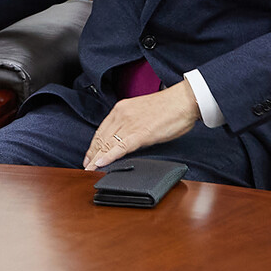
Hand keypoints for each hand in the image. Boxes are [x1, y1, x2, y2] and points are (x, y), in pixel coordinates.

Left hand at [83, 81, 200, 169]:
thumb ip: (131, 123)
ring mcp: (130, 124)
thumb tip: (126, 138)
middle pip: (101, 137)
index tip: (89, 155)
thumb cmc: (168, 107)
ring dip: (97, 158)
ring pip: (108, 143)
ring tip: (90, 169)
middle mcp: (121, 115)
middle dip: (92, 153)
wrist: (184, 101)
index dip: (94, 144)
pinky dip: (109, 156)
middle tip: (86, 166)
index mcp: (121, 108)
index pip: (102, 129)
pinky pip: (121, 147)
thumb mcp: (142, 112)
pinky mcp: (141, 134)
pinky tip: (101, 163)